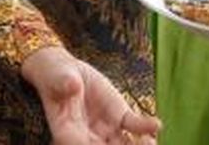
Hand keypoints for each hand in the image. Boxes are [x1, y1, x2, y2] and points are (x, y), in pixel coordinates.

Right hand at [22, 47, 160, 144]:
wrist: (65, 71)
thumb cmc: (54, 76)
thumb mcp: (55, 77)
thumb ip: (63, 84)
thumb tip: (71, 85)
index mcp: (67, 132)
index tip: (105, 143)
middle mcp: (88, 136)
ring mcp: (106, 130)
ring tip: (148, 142)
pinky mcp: (119, 118)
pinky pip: (133, 127)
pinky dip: (146, 128)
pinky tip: (155, 124)